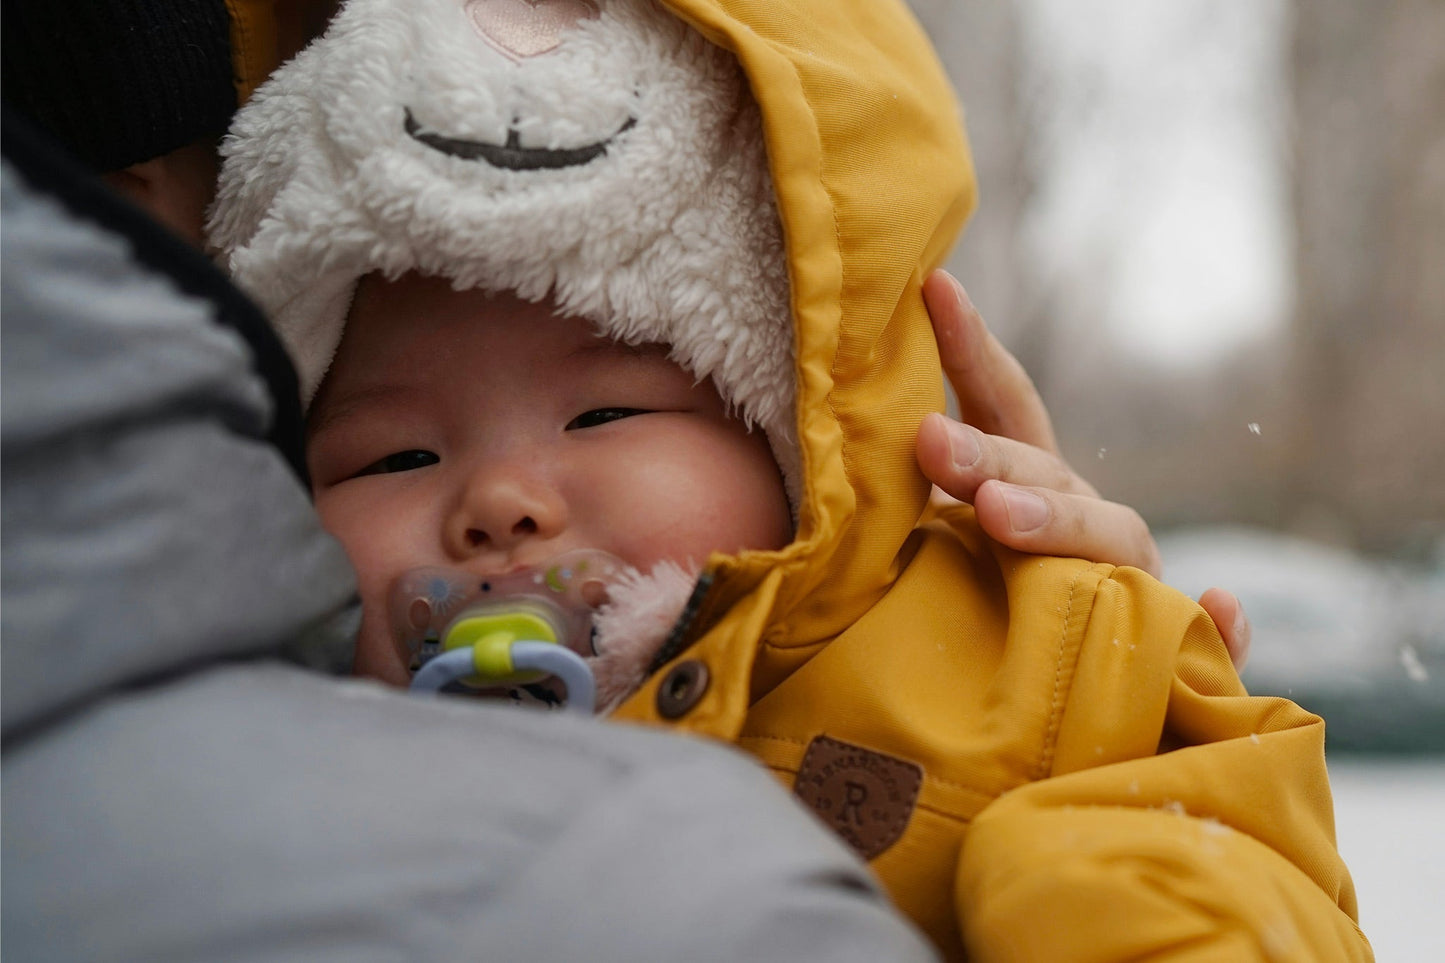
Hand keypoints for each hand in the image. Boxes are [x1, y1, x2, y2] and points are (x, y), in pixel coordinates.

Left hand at [915, 270, 1250, 670]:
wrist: (1047, 715)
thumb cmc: (973, 622)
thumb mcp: (932, 557)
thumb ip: (915, 506)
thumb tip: (911, 427)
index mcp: (1030, 490)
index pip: (1006, 408)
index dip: (975, 350)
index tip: (935, 291)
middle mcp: (1084, 526)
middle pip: (1045, 477)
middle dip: (989, 457)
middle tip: (932, 444)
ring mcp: (1132, 589)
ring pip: (1113, 545)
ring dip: (1063, 524)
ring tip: (999, 517)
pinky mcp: (1175, 659)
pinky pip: (1209, 649)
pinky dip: (1222, 631)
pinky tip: (1222, 608)